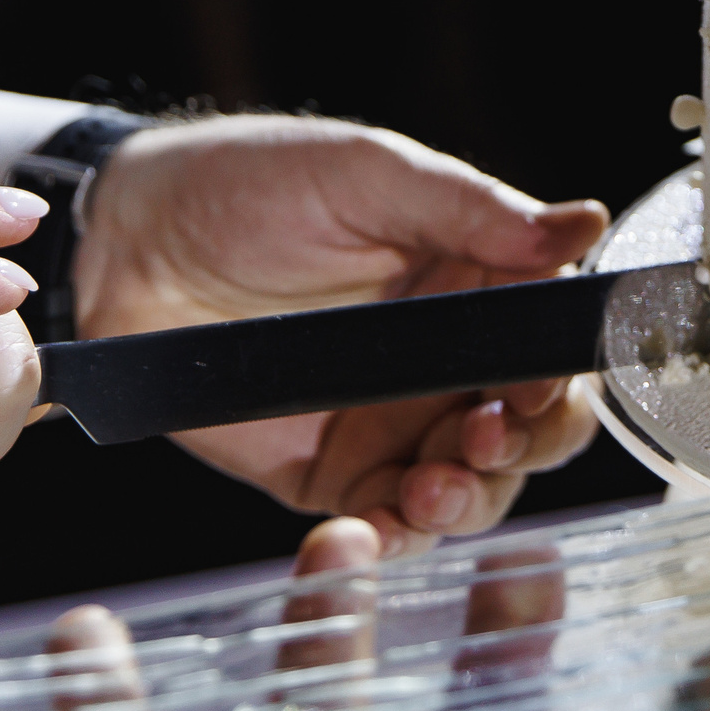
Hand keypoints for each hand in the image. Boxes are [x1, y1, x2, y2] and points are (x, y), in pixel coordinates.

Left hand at [73, 117, 608, 553]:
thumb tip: (585, 224)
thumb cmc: (250, 181)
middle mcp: (447, 359)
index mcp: (476, 280)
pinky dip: (400, 535)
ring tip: (433, 486)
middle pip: (532, 429)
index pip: (553, 344)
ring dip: (470, 496)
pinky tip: (389, 523)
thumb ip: (474, 211)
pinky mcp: (332, 474)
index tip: (539, 387)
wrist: (124, 242)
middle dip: (526, 446)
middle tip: (487, 438)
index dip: (561, 377)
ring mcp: (394, 422)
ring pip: (472, 486)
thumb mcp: (369, 175)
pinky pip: (385, 520)